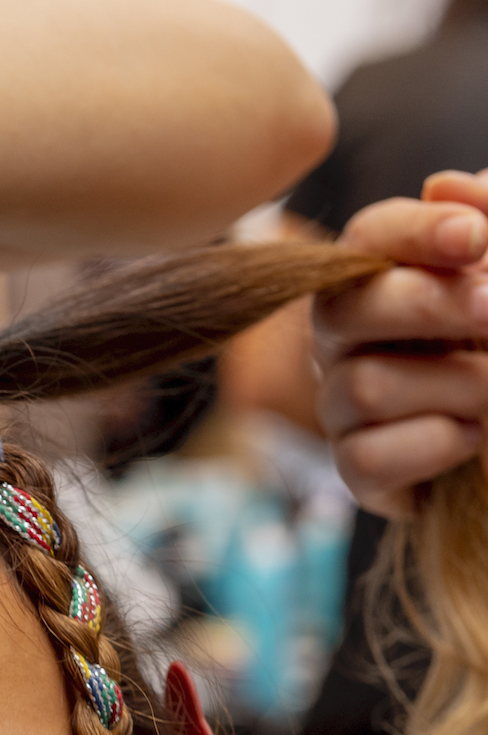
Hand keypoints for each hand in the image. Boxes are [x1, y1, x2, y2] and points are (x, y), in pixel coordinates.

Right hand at [315, 174, 487, 515]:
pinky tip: (471, 437)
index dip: (416, 234)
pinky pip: (366, 459)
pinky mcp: (356, 469)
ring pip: (363, 388)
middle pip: (343, 312)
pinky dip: (434, 445)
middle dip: (430, 308)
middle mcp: (345, 341)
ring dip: (452, 386)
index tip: (475, 238)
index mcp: (382, 279)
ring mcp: (342, 407)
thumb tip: (446, 182)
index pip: (368, 238)